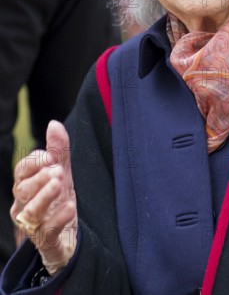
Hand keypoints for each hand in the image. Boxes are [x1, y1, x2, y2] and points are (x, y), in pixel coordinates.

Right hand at [11, 120, 77, 275]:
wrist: (68, 236)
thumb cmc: (59, 200)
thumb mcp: (62, 172)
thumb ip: (58, 150)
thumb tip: (54, 123)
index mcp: (26, 185)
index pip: (21, 170)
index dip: (34, 161)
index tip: (50, 155)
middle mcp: (23, 204)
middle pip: (22, 189)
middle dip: (39, 178)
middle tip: (58, 171)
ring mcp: (32, 225)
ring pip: (31, 211)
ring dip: (45, 196)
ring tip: (60, 184)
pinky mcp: (45, 241)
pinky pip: (47, 232)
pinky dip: (58, 219)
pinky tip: (70, 207)